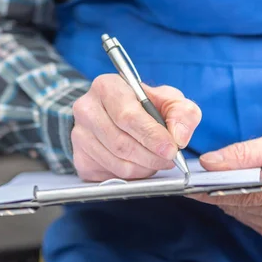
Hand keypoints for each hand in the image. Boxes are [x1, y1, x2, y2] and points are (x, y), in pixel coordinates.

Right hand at [71, 74, 200, 180]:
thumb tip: (178, 137)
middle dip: (151, 156)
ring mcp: (79, 135)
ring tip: (156, 159)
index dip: (151, 136)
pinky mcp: (80, 158)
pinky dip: (132, 175)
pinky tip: (139, 163)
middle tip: (169, 159)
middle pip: (121, 143)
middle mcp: (86, 109)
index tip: (172, 149)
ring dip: (144, 167)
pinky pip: (110, 175)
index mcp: (106, 87)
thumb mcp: (170, 100)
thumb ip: (182, 113)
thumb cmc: (145, 106)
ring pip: (117, 163)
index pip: (127, 116)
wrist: (117, 115)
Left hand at [189, 127, 261, 239]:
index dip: (213, 190)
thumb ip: (242, 153)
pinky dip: (240, 206)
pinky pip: (248, 219)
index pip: (244, 195)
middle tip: (202, 178)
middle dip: (218, 191)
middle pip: (239, 206)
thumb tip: (209, 163)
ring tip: (225, 181)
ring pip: (240, 213)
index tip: (192, 186)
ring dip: (228, 198)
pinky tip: (245, 192)